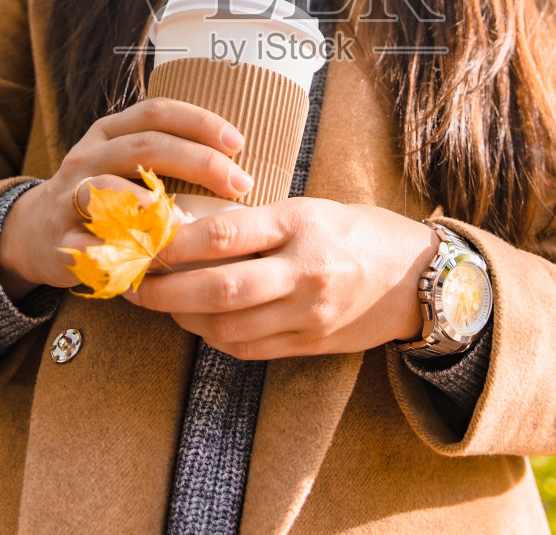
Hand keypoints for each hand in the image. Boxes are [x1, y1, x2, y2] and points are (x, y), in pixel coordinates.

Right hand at [0, 97, 254, 297]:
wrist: (33, 233)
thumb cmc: (101, 197)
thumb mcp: (125, 165)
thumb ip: (169, 160)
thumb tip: (238, 168)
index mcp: (109, 133)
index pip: (156, 113)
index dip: (199, 122)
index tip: (238, 143)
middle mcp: (88, 157)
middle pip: (144, 146)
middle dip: (198, 162)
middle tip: (239, 184)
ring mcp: (69, 197)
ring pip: (108, 189)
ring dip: (153, 205)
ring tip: (190, 223)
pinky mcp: (60, 239)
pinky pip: (89, 243)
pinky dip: (121, 250)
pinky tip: (153, 260)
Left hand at [125, 198, 438, 359]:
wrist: (421, 277)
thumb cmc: (358, 232)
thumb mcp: (310, 208)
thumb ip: (256, 222)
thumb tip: (186, 226)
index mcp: (300, 224)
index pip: (223, 235)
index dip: (174, 243)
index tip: (143, 242)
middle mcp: (303, 271)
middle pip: (218, 289)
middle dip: (165, 292)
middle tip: (134, 285)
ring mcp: (308, 313)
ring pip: (227, 327)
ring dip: (184, 319)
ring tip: (160, 304)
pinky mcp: (311, 343)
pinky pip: (248, 348)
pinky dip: (215, 337)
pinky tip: (199, 323)